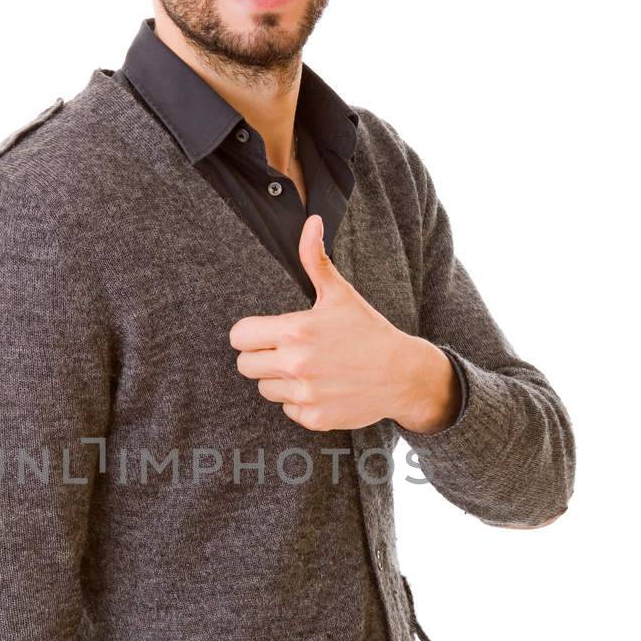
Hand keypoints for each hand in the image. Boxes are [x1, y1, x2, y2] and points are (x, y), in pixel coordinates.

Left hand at [229, 214, 460, 434]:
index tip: (265, 334)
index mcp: (295, 330)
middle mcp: (295, 364)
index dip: (249, 334)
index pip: (239, 337)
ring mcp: (304, 394)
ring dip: (279, 380)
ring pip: (264, 389)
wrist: (402, 374)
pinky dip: (299, 402)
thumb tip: (311, 222)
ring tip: (309, 368)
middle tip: (286, 351)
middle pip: (244, 366)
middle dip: (260, 357)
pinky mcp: (314, 418)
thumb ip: (316, 260)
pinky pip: (286, 410)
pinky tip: (321, 387)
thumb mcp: (340, 294)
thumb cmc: (368, 330)